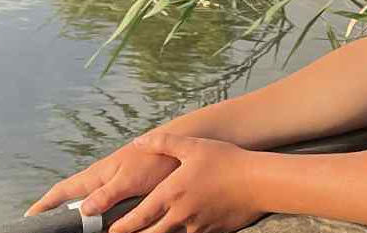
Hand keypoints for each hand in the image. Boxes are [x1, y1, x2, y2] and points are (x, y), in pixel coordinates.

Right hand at [24, 141, 178, 217]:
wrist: (177, 147)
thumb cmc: (153, 160)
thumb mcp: (129, 179)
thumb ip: (107, 194)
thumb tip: (82, 211)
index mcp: (97, 175)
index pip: (63, 191)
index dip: (45, 204)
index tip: (28, 216)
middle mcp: (102, 179)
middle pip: (72, 198)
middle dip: (56, 211)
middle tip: (44, 226)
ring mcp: (113, 183)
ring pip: (89, 203)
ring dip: (78, 215)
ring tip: (68, 227)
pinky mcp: (127, 189)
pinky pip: (106, 206)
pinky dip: (99, 216)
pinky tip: (100, 225)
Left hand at [108, 133, 264, 232]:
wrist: (256, 182)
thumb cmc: (224, 160)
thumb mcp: (191, 145)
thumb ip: (162, 143)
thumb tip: (138, 142)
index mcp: (172, 193)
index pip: (139, 216)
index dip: (122, 225)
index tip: (110, 229)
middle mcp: (180, 214)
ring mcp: (195, 226)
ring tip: (147, 232)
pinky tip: (180, 229)